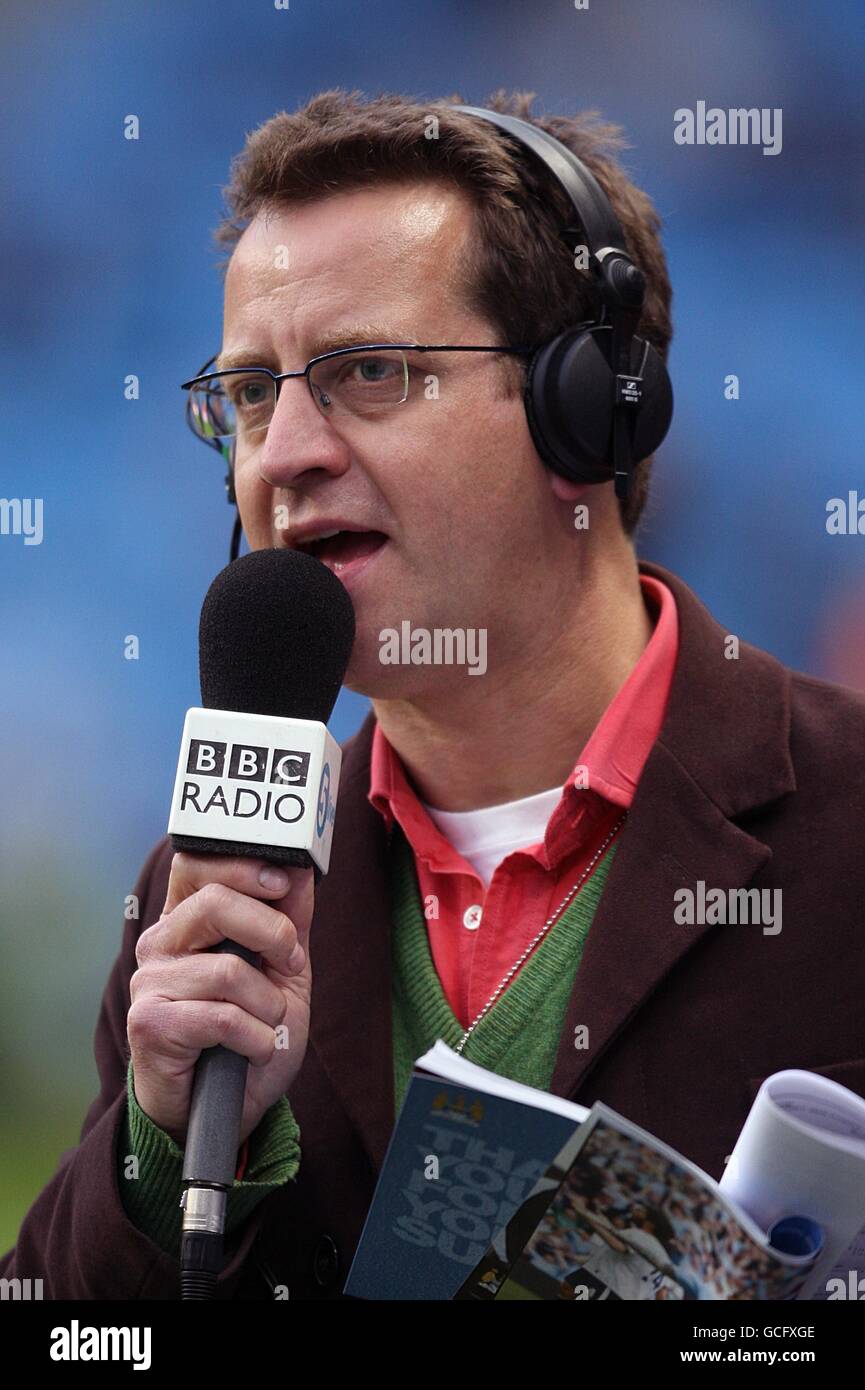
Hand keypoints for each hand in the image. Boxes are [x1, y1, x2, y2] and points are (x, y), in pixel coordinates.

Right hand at [126, 852, 313, 1144]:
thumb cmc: (249, 1034)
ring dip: (268, 1006)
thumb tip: (302, 867)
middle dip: (274, 933)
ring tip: (266, 1026)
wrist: (225, 1108)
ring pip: (230, 971)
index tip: (283, 885)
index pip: (198, 863)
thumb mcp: (282, 971)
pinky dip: (256, 1039)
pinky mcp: (150, 1023)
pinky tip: (252, 1051)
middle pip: (216, 903)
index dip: (243, 867)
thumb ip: (289, 919)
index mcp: (186, 919)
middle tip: (290, 965)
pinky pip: (223, 1018)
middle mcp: (159, 943)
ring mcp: (148, 982)